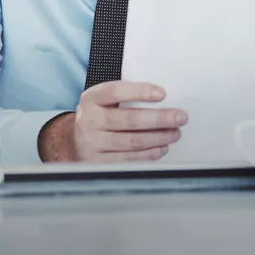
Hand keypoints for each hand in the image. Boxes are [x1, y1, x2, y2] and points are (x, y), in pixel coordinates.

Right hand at [38, 82, 186, 162]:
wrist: (73, 142)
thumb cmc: (100, 116)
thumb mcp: (105, 101)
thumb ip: (127, 97)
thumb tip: (164, 98)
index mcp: (91, 99)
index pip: (116, 91)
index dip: (140, 92)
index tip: (162, 93)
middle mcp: (88, 120)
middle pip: (129, 119)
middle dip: (159, 118)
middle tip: (180, 117)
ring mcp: (91, 143)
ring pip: (132, 141)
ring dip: (159, 137)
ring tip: (175, 133)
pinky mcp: (97, 163)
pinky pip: (129, 159)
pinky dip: (149, 154)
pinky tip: (162, 148)